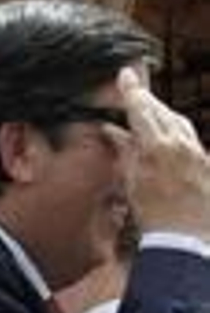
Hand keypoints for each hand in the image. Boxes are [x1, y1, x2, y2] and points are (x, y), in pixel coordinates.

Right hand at [119, 67, 209, 238]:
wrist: (192, 238)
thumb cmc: (159, 218)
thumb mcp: (133, 185)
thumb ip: (124, 154)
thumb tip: (112, 133)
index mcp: (159, 147)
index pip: (142, 111)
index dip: (132, 92)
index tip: (125, 75)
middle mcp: (182, 143)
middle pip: (162, 112)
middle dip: (148, 99)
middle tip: (135, 88)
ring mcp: (197, 151)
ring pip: (177, 122)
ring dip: (162, 112)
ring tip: (149, 109)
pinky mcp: (206, 162)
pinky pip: (187, 136)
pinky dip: (174, 129)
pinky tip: (167, 134)